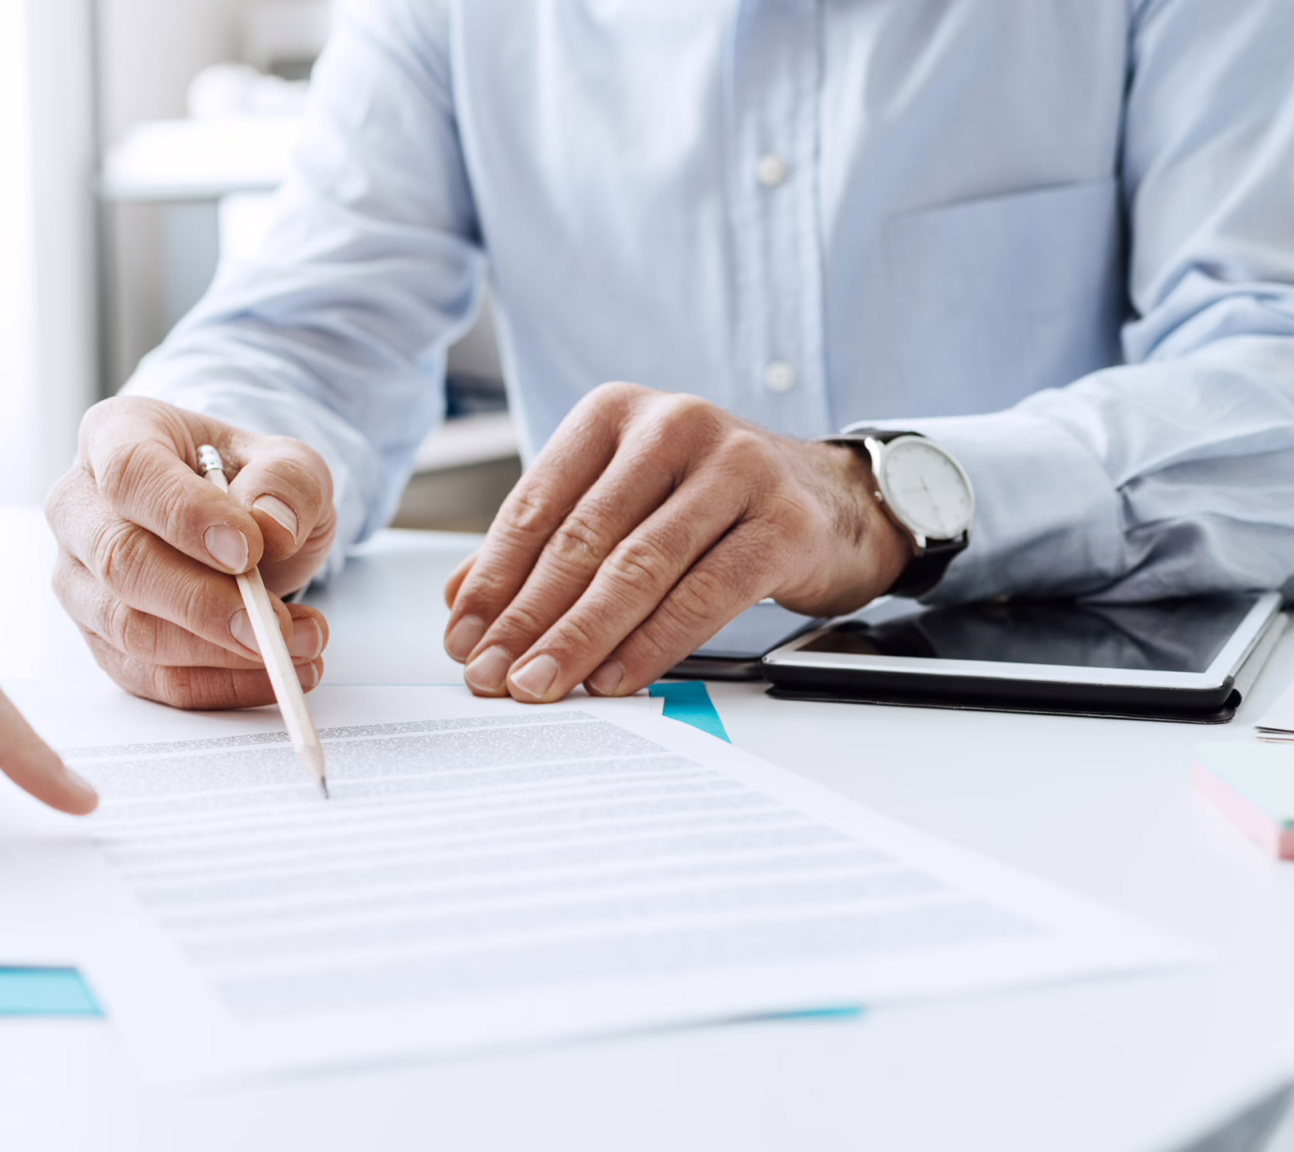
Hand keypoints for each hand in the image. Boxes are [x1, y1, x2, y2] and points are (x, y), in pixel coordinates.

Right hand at [46, 395, 336, 708]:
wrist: (237, 525)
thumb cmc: (248, 485)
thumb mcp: (289, 464)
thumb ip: (288, 482)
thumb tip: (271, 525)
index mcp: (116, 436)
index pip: (131, 473)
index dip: (187, 516)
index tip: (248, 550)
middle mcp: (79, 507)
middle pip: (120, 561)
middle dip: (204, 603)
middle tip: (276, 625)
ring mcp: (79, 577)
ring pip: (129, 629)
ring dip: (219, 652)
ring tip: (298, 644)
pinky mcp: (99, 638)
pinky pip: (149, 677)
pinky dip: (217, 685)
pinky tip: (274, 672)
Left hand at [442, 382, 911, 702]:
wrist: (832, 498)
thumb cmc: (712, 502)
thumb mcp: (622, 501)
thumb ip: (546, 542)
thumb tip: (461, 602)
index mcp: (616, 413)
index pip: (537, 503)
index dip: (493, 578)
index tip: (463, 638)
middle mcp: (673, 425)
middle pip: (582, 538)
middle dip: (527, 618)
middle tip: (492, 674)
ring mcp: (735, 468)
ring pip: (638, 567)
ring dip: (580, 638)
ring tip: (542, 683)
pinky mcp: (782, 522)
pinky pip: (703, 594)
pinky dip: (652, 644)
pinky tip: (615, 678)